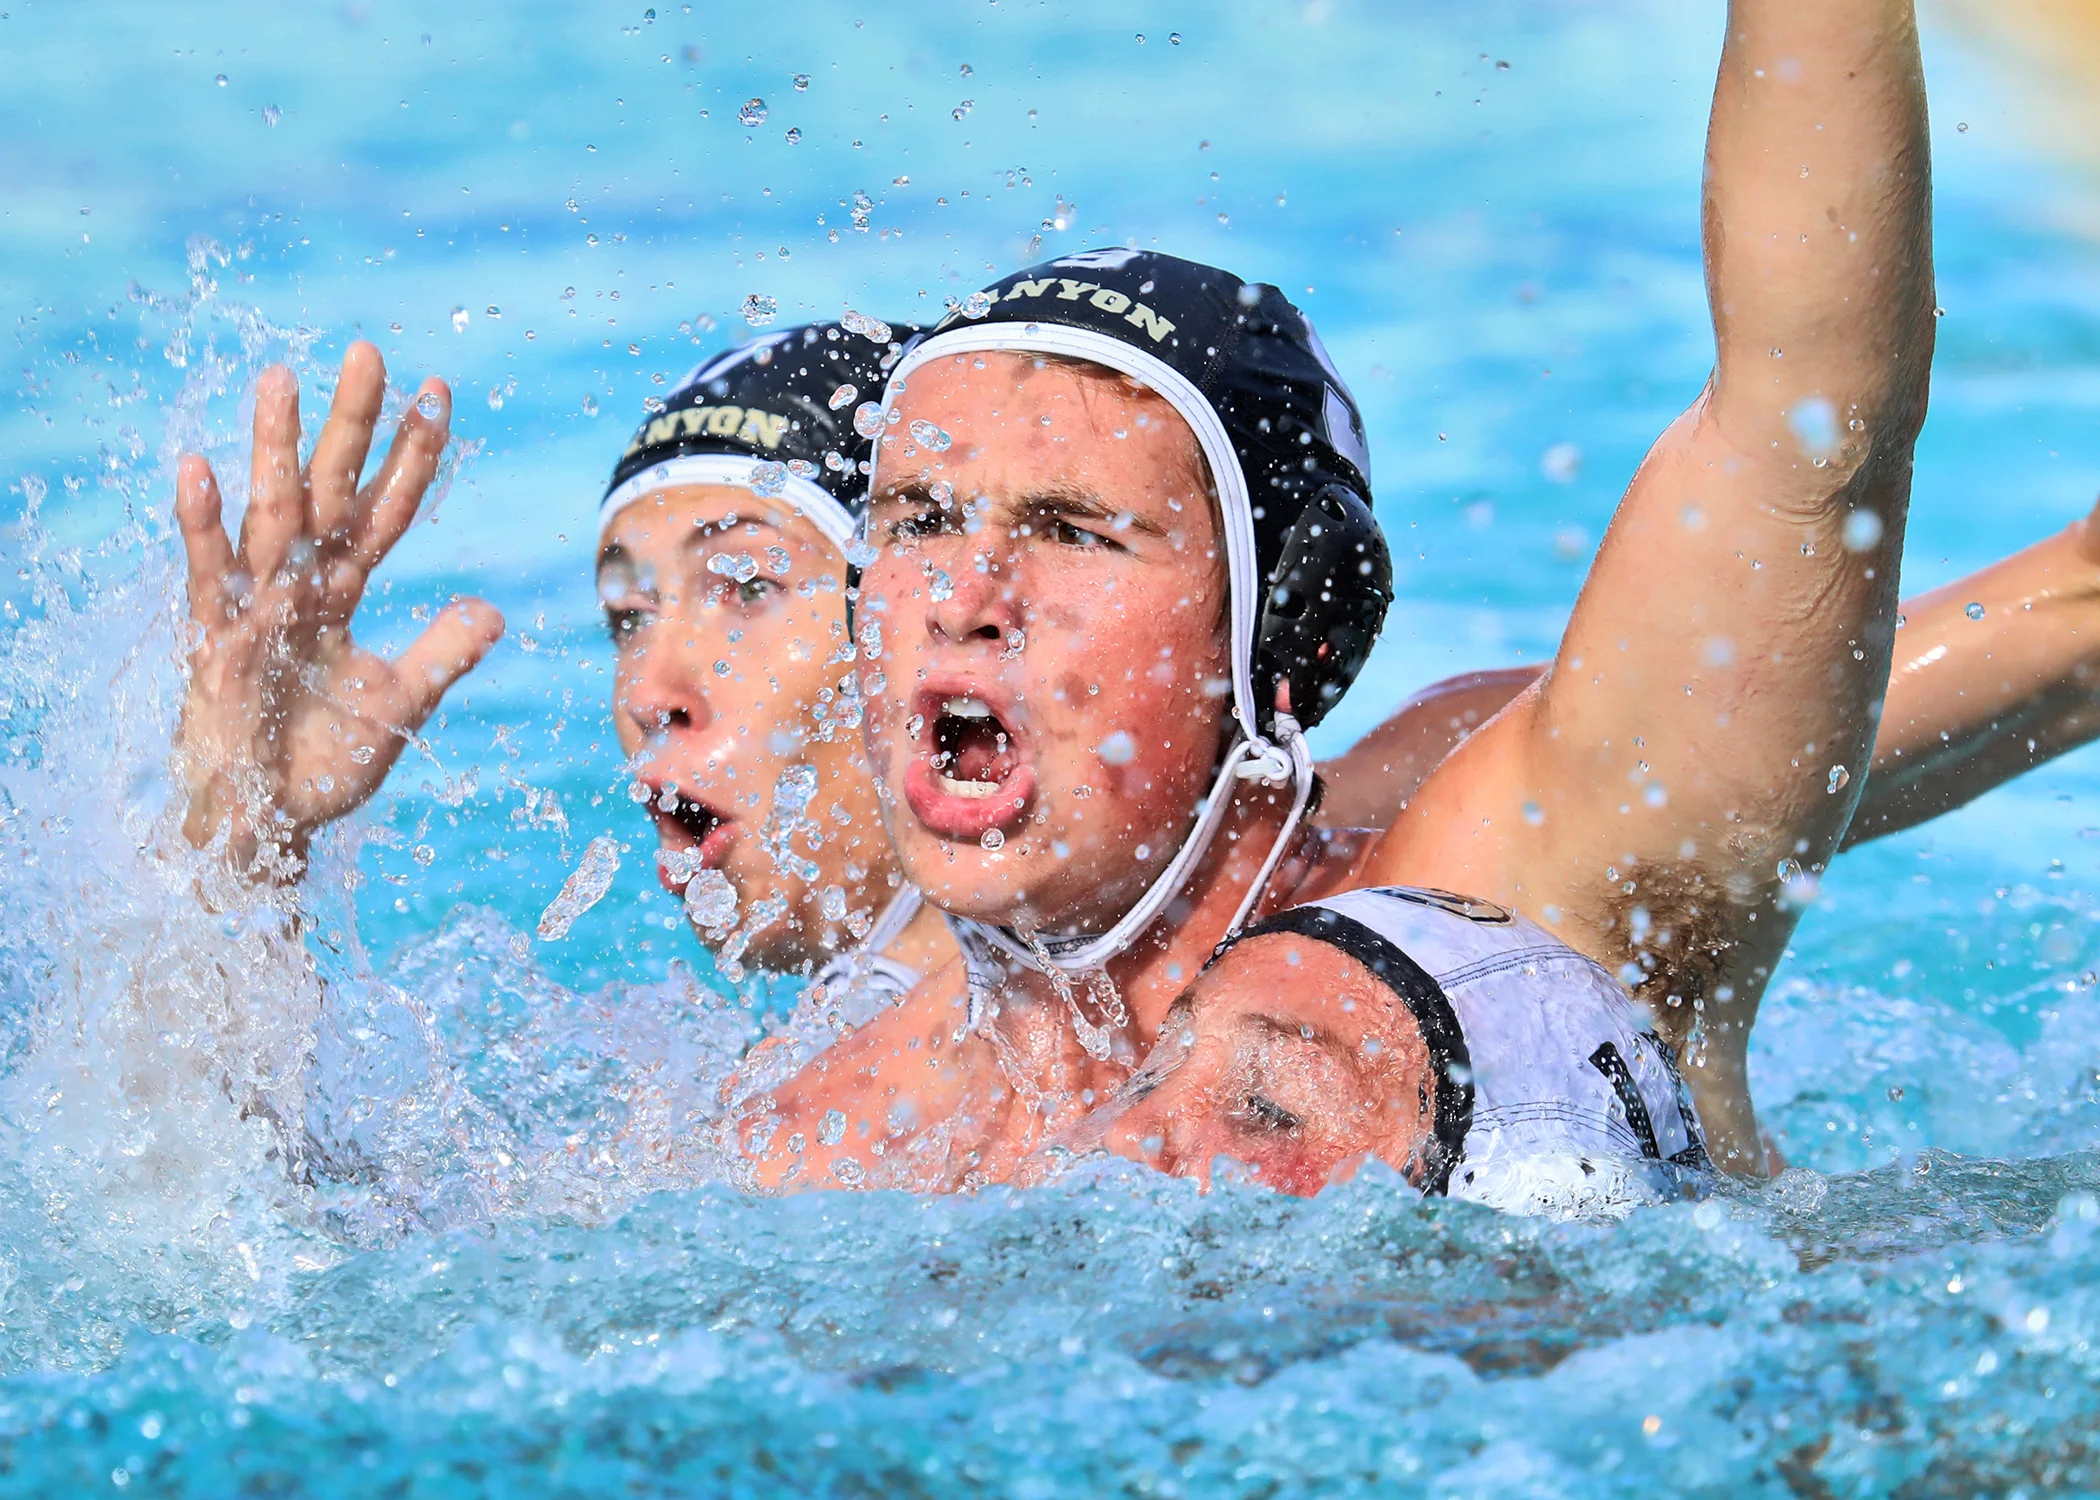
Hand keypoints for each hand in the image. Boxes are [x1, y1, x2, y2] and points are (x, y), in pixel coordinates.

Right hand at [174, 342, 504, 877]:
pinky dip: (202, 526)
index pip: (385, 513)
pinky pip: (209, 575)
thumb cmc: (323, 760)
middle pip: (330, 490)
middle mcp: (300, 585)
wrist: (266, 822)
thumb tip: (495, 609)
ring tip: (280, 380)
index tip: (438, 393)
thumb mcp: (398, 705)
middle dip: (348, 424)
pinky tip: (197, 469)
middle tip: (367, 349)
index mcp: (343, 592)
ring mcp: (255, 606)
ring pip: (270, 515)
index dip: (410, 458)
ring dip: (275, 450)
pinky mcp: (216, 641)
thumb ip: (442, 655)